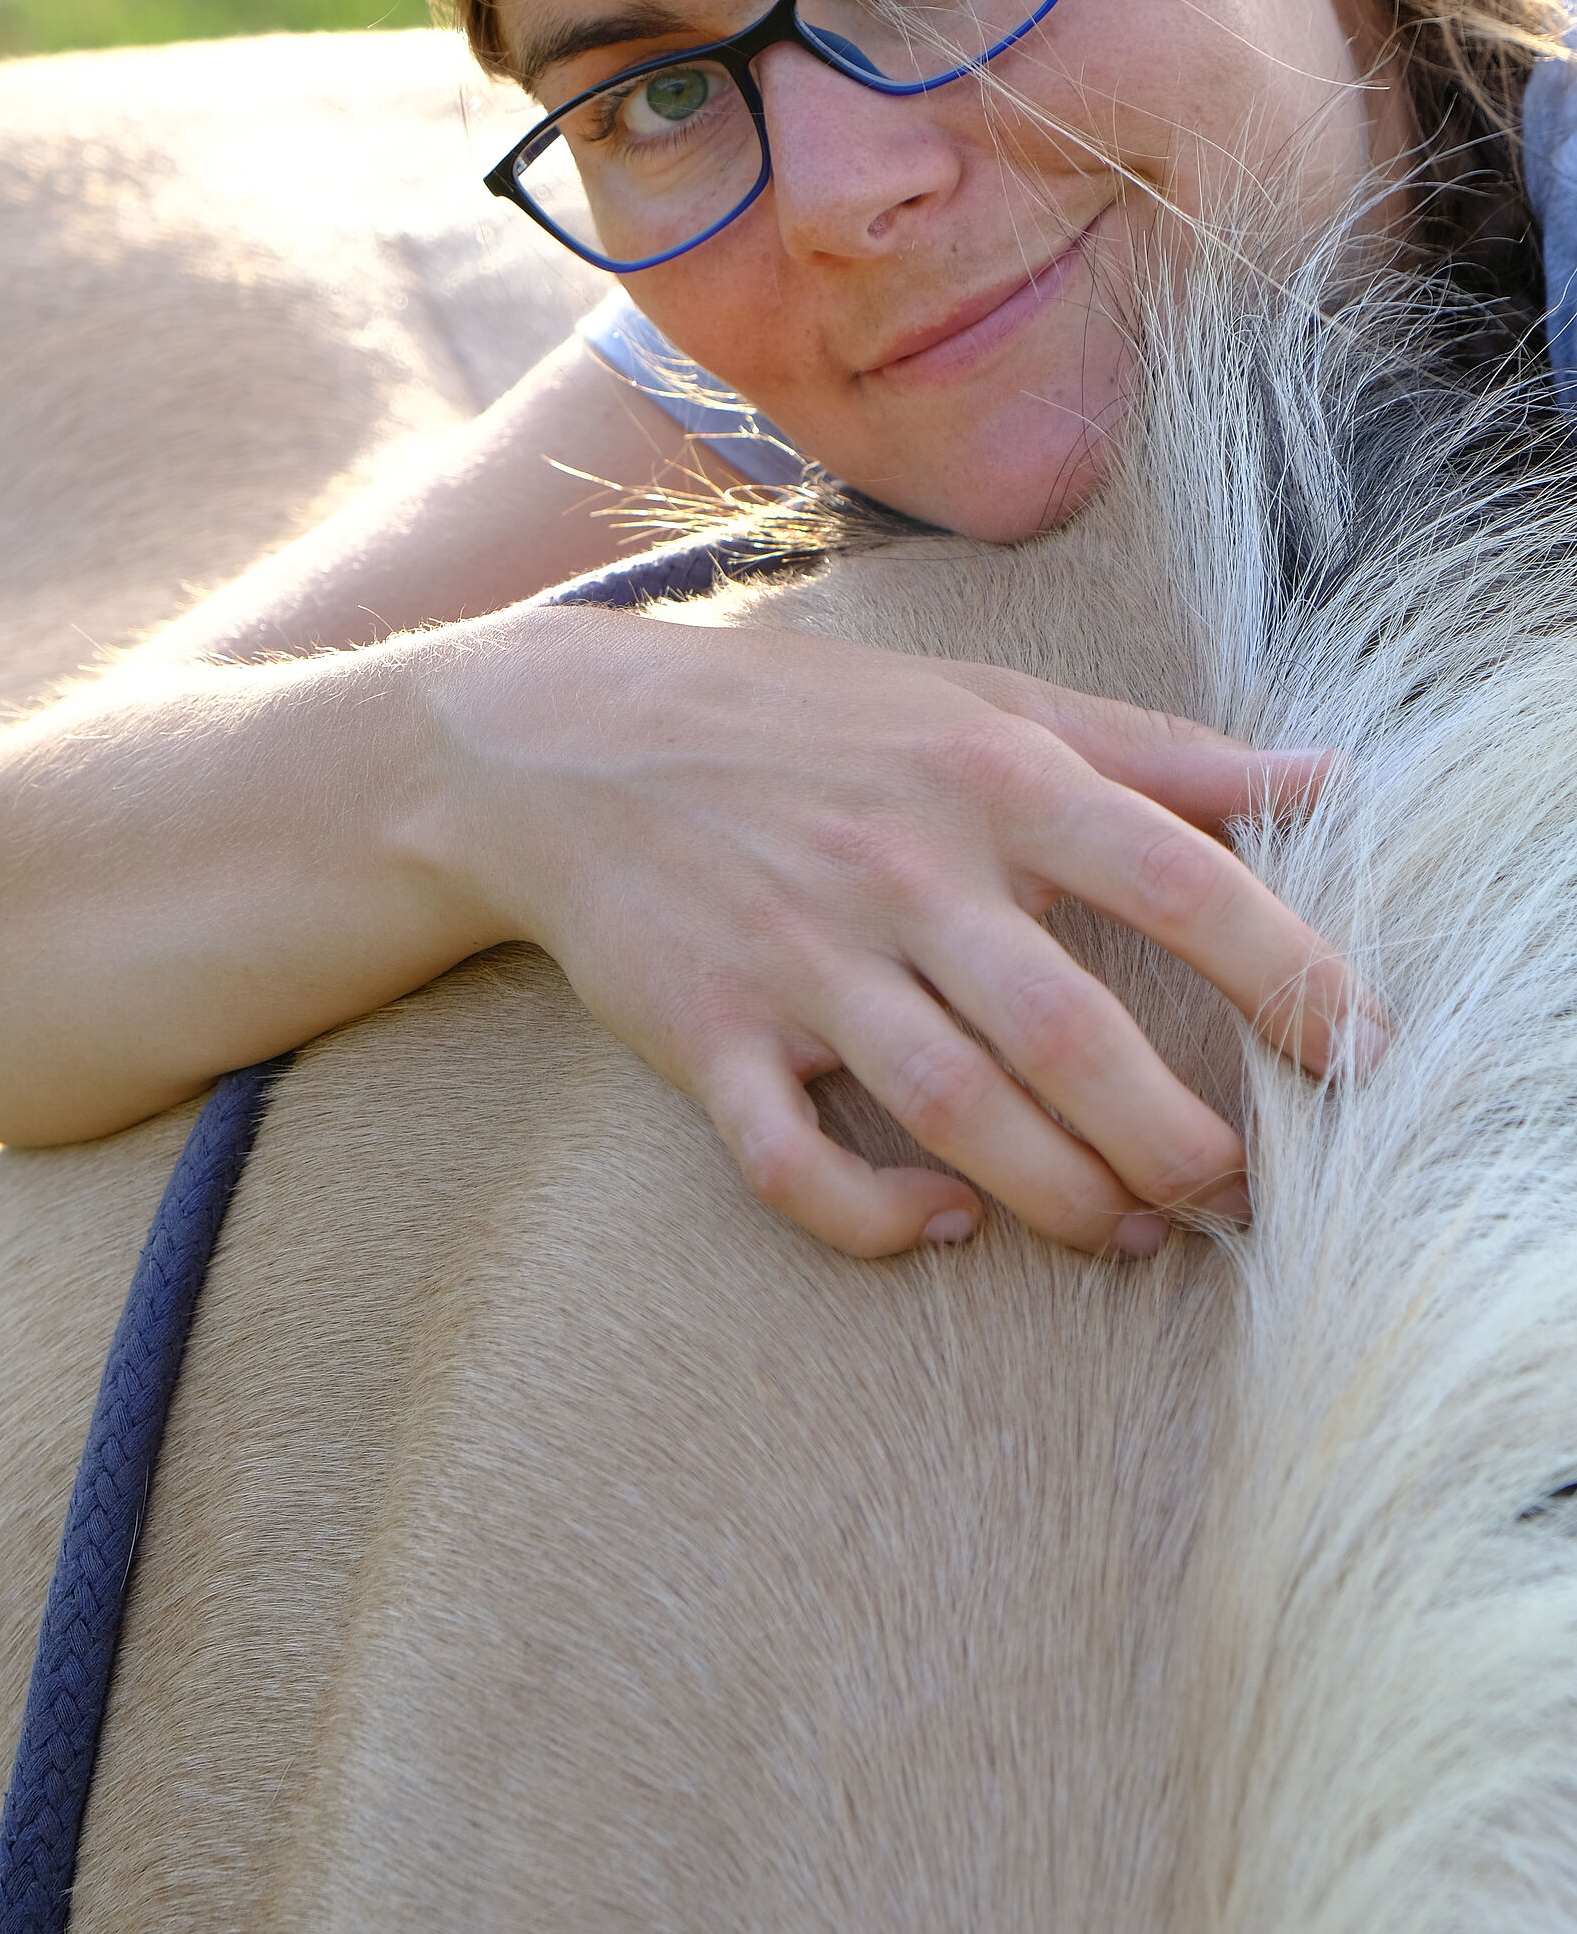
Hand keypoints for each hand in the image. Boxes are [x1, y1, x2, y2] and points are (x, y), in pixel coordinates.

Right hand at [434, 610, 1353, 1260]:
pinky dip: (874, 1218)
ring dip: (1062, 1197)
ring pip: (951, 1112)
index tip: (1365, 1058)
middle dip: (1178, 1140)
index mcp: (987, 773)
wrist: (568, 739)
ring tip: (1133, 1231)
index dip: (1288, 972)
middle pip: (1069, 1032)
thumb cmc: (809, 722)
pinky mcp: (705, 1035)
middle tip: (1242, 1197)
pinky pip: (793, 1163)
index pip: (1172, 876)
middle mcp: (899, 866)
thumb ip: (1156, 752)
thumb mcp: (984, 701)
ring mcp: (796, 957)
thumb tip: (1329, 781)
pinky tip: (943, 1227)